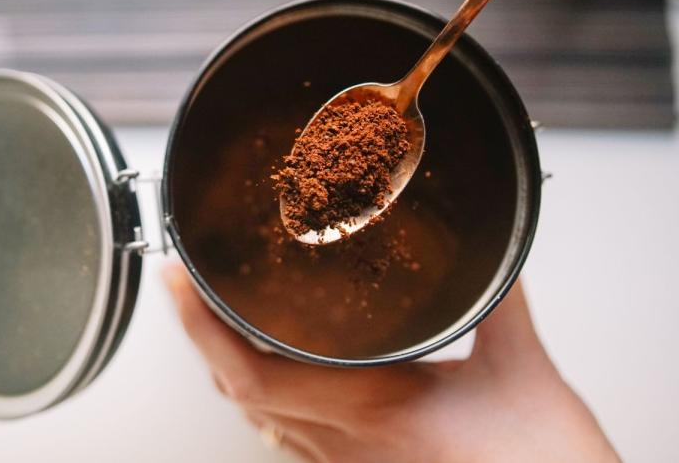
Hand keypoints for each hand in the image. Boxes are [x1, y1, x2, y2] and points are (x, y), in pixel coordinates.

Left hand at [164, 263, 618, 462]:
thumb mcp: (526, 377)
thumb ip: (501, 307)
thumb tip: (493, 259)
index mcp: (373, 410)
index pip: (254, 373)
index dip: (202, 325)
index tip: (176, 280)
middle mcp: (344, 446)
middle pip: (238, 391)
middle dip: (201, 334)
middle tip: (185, 282)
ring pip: (258, 417)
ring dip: (228, 363)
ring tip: (216, 314)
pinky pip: (290, 436)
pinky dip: (266, 395)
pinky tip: (278, 373)